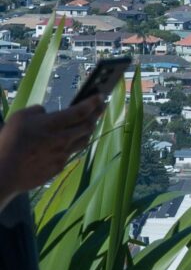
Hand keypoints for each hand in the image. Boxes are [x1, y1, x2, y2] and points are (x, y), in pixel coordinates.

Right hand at [0, 96, 104, 210]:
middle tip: (100, 107)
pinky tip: (70, 143)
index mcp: (54, 124)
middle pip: (88, 126)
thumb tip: (45, 112)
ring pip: (83, 141)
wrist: (5, 172)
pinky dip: (73, 145)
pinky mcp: (59, 167)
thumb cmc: (10, 142)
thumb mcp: (20, 117)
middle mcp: (63, 139)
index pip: (81, 111)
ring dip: (88, 130)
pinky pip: (71, 153)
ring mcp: (63, 155)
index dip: (93, 103)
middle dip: (96, 115)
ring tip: (89, 124)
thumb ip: (37, 111)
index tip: (101, 96)